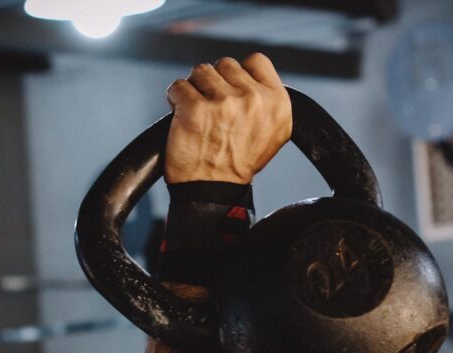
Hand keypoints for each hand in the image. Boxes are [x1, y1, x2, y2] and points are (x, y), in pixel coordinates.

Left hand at [164, 53, 291, 184]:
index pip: (257, 61)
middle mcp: (254, 99)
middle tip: (213, 110)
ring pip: (201, 71)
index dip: (240, 73)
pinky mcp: (195, 108)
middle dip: (215, 83)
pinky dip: (176, 100)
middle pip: (226, 64)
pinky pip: (178, 86)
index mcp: (277, 103)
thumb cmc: (238, 164)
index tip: (232, 90)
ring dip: (195, 89)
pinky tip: (183, 117)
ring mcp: (224, 102)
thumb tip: (251, 77)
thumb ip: (266, 101)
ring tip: (198, 114)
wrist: (213, 191)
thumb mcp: (272, 132)